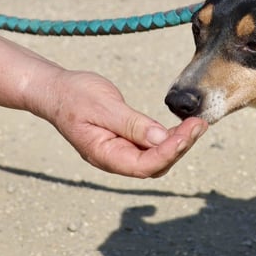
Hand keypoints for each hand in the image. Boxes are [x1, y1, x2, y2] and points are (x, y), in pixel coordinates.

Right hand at [39, 70, 207, 177]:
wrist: (56, 90)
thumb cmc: (74, 96)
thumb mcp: (103, 106)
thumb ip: (132, 124)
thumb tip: (162, 139)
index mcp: (104, 155)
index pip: (144, 165)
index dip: (170, 152)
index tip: (189, 132)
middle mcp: (114, 159)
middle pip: (155, 164)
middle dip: (180, 147)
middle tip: (199, 125)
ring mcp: (121, 152)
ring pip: (157, 157)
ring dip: (178, 143)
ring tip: (197, 125)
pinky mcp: (127, 141)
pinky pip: (152, 146)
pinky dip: (169, 137)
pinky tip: (183, 126)